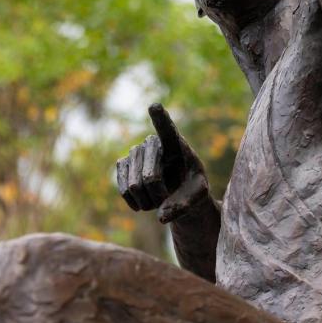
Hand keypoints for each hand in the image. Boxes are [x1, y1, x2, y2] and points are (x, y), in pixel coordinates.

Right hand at [116, 103, 209, 223]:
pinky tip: (143, 203)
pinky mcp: (122, 164)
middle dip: (159, 195)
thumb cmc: (193, 188)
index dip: (160, 118)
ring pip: (135, 185)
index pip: (167, 129)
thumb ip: (185, 205)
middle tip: (168, 197)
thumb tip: (162, 217)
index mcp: (176, 144)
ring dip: (147, 200)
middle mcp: (153, 142)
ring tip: (158, 199)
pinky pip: (123, 188)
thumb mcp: (199, 197)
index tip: (155, 106)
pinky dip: (134, 201)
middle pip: (149, 176)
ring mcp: (135, 151)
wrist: (178, 192)